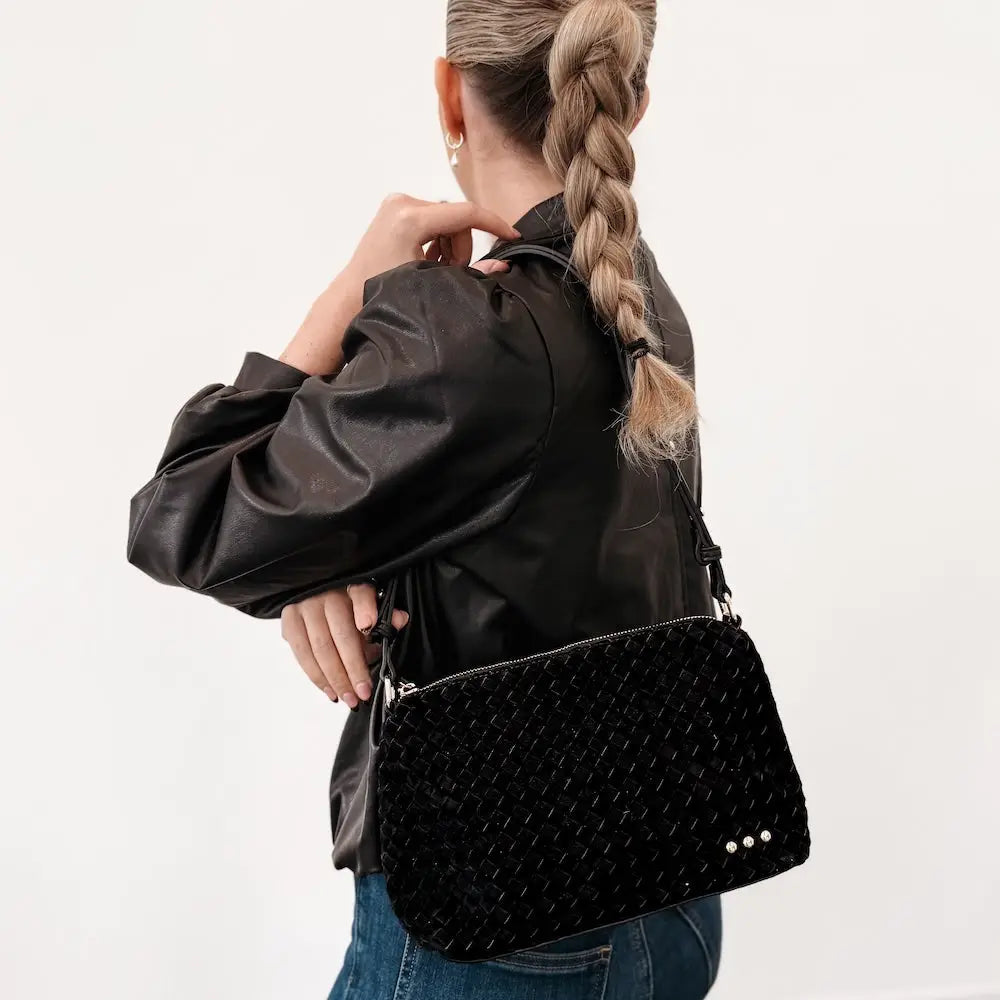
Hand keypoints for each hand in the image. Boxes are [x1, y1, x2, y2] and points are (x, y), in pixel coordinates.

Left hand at [280, 196, 515, 376]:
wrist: (350, 298)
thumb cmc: (385, 294)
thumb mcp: (433, 281)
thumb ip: (472, 272)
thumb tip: (502, 264)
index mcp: (409, 218)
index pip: (465, 213)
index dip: (493, 224)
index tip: (511, 235)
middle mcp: (401, 203)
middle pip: (456, 216)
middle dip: (463, 244)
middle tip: (454, 271)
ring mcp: (396, 204)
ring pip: (446, 218)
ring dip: (451, 243)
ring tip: (438, 268)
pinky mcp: (394, 209)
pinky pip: (432, 218)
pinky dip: (438, 239)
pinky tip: (428, 259)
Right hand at [280, 583, 408, 709]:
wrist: (317, 599)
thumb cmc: (349, 609)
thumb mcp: (371, 612)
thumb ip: (386, 618)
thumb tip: (400, 620)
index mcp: (353, 586)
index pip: (361, 593)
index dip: (365, 609)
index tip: (368, 625)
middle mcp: (327, 593)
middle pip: (341, 634)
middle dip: (353, 668)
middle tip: (363, 691)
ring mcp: (306, 606)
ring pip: (320, 649)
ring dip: (336, 679)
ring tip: (349, 698)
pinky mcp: (290, 620)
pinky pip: (302, 654)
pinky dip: (317, 677)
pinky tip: (331, 690)